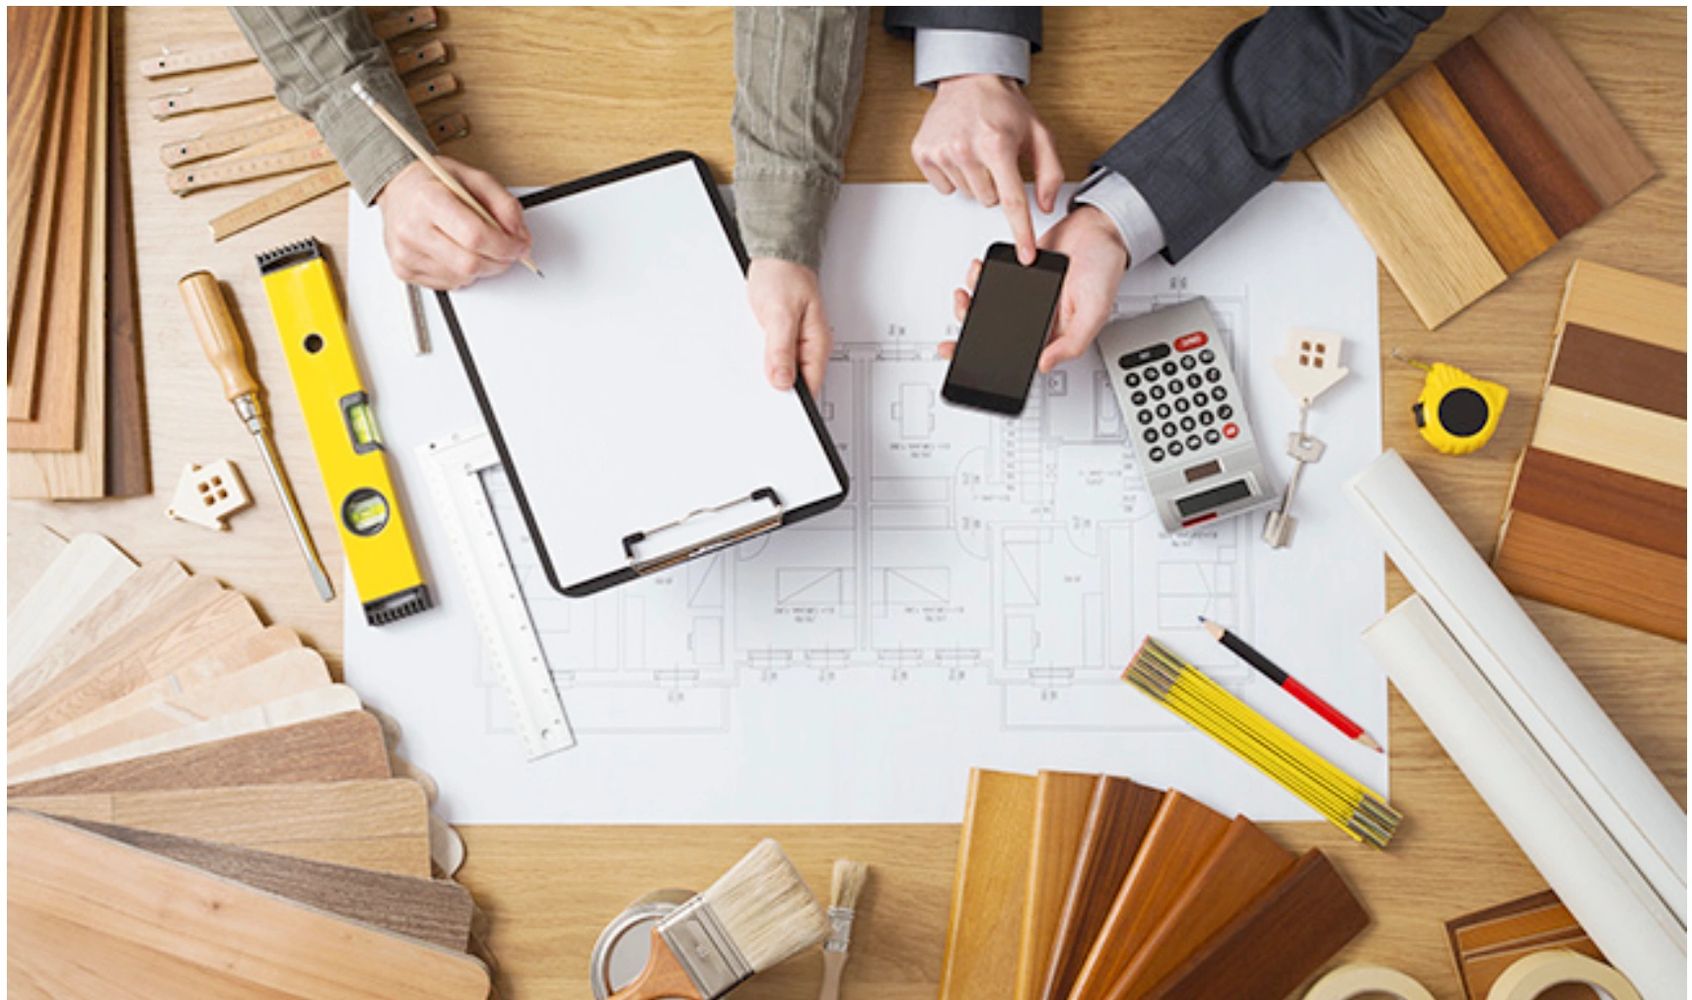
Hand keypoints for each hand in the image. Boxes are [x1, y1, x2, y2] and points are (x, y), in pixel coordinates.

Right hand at [376, 157, 531, 289]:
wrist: (398, 188)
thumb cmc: (433, 182)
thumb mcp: (474, 178)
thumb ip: (503, 203)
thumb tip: (519, 235)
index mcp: (428, 200)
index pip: (475, 236)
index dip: (506, 246)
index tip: (520, 246)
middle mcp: (411, 228)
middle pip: (470, 264)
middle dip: (499, 261)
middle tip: (508, 251)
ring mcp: (405, 253)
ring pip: (462, 277)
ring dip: (482, 267)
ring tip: (478, 246)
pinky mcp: (404, 270)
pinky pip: (449, 284)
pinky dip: (463, 273)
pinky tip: (458, 252)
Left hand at [746, 258, 831, 394]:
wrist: (775, 254)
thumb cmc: (783, 275)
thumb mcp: (780, 313)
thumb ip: (780, 349)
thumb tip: (781, 380)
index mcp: (816, 343)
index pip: (811, 385)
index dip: (794, 400)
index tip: (777, 408)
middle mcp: (809, 345)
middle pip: (795, 381)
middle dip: (776, 388)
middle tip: (758, 391)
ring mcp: (796, 342)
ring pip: (782, 370)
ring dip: (766, 372)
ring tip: (751, 369)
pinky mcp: (782, 336)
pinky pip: (772, 356)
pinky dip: (760, 358)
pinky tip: (751, 355)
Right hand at [911, 73, 1062, 264]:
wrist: (970, 79)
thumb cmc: (1004, 106)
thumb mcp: (1039, 133)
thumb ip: (1049, 172)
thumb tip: (1044, 205)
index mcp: (996, 144)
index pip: (1011, 201)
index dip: (1021, 232)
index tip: (1025, 255)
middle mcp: (965, 149)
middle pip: (988, 200)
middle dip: (996, 185)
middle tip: (995, 158)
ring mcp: (941, 152)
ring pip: (967, 195)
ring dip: (975, 180)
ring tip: (976, 151)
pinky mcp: (923, 153)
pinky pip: (945, 187)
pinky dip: (955, 176)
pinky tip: (959, 153)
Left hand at [940, 206, 1128, 372]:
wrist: (1099, 228)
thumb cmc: (1104, 267)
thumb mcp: (1094, 311)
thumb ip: (1072, 342)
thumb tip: (1046, 365)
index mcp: (1053, 333)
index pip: (1017, 354)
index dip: (991, 359)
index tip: (967, 360)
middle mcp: (1037, 316)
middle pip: (996, 331)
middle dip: (971, 331)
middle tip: (954, 334)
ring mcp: (1025, 295)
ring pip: (990, 305)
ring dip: (973, 301)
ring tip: (965, 294)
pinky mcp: (1018, 272)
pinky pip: (993, 278)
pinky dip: (981, 275)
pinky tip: (978, 270)